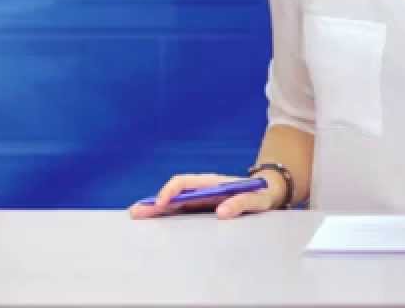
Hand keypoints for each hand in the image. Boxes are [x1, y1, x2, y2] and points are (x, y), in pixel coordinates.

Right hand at [127, 172, 283, 220]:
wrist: (268, 194)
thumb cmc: (261, 195)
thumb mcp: (256, 199)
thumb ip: (242, 202)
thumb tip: (222, 211)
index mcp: (212, 182)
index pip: (185, 182)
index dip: (170, 191)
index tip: (161, 204)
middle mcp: (202, 189)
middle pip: (173, 193)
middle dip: (154, 202)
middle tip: (136, 213)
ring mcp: (200, 199)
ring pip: (173, 202)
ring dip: (155, 209)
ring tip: (137, 217)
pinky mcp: (201, 208)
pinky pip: (180, 211)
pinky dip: (165, 216)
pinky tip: (153, 223)